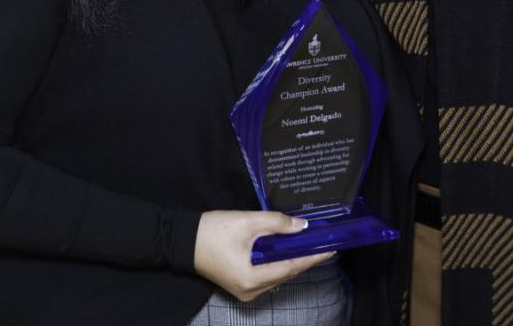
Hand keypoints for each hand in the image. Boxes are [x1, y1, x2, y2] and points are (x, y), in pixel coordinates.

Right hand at [193, 210, 334, 302]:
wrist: (180, 240)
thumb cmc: (212, 231)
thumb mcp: (246, 222)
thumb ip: (277, 224)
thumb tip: (303, 226)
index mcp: (253, 279)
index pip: (292, 267)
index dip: (313, 257)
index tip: (332, 248)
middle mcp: (251, 290)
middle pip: (286, 273)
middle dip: (305, 258)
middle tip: (324, 242)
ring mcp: (245, 290)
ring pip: (277, 275)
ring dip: (292, 260)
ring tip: (310, 244)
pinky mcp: (240, 284)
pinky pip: (267, 275)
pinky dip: (278, 263)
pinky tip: (287, 250)